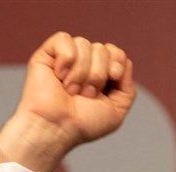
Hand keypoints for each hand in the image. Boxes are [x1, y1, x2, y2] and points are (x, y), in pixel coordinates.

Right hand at [0, 32, 135, 171]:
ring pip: (84, 44)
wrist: (56, 128)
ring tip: (70, 90)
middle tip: (85, 94)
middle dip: (97, 74)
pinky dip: (66, 59)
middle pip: (103, 49)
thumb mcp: (116, 111)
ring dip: (81, 73)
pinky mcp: (47, 54)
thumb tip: (123, 62)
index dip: (117, 63)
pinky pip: (64, 39)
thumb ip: (128, 88)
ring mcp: (65, 58)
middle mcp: (84, 64)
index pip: (117, 53)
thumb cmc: (83, 124)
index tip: (113, 78)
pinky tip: (59, 76)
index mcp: (100, 75)